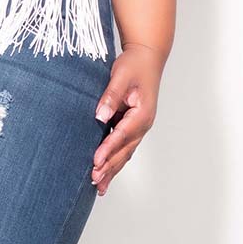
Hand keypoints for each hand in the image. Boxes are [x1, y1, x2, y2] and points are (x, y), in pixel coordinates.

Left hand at [91, 42, 162, 195]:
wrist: (147, 57)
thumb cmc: (134, 64)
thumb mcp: (121, 75)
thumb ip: (111, 96)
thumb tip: (100, 115)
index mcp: (142, 113)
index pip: (122, 135)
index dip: (108, 149)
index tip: (95, 161)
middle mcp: (143, 124)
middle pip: (125, 150)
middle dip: (110, 167)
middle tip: (95, 181)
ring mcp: (139, 126)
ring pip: (125, 153)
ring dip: (112, 169)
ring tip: (99, 186)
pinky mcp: (132, 125)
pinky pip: (123, 147)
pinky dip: (115, 160)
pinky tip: (105, 171)